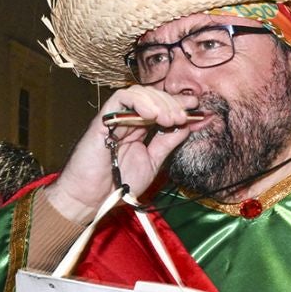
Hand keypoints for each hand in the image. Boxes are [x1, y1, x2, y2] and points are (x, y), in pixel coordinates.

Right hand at [45, 85, 195, 219]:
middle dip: (172, 103)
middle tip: (184, 116)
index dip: (179, 105)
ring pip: (139, 93)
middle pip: (153, 97)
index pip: (161, 107)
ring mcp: (115, 118)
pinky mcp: (103, 119)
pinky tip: (152, 115)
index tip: (197, 108)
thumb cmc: (119, 184)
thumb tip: (188, 125)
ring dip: (159, 103)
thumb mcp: (153, 161)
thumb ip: (168, 142)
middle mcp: (128, 120)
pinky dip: (140, 101)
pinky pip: (120, 98)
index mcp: (139, 129)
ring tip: (170, 118)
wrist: (93, 198)